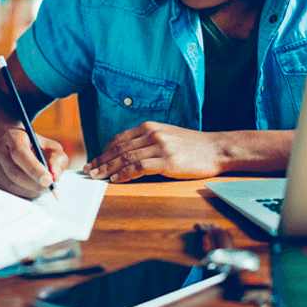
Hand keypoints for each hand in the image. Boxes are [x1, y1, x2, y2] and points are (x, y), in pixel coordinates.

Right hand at [0, 129, 69, 197]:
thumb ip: (57, 160)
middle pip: (13, 171)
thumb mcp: (52, 148)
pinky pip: (7, 190)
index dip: (34, 169)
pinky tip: (33, 189)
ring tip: (43, 188)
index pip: (20, 153)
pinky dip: (24, 193)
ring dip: (29, 190)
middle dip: (33, 183)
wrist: (20, 148)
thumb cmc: (39, 148)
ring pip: (10, 183)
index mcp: (13, 136)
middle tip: (49, 188)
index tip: (48, 180)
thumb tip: (54, 176)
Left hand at [83, 122, 224, 182]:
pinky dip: (124, 174)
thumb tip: (128, 155)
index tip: (95, 160)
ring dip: (108, 168)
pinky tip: (115, 179)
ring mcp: (160, 147)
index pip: (120, 139)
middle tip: (89, 171)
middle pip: (119, 148)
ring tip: (97, 177)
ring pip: (126, 158)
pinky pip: (139, 167)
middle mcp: (153, 134)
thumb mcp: (168, 136)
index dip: (104, 151)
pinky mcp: (168, 161)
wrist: (216, 149)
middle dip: (101, 160)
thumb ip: (149, 141)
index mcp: (151, 127)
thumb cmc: (193, 146)